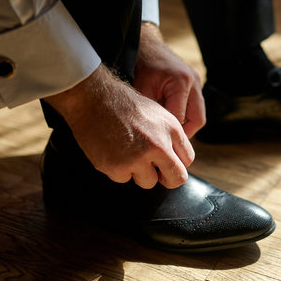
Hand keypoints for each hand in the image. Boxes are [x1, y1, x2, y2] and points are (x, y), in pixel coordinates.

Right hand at [44, 65, 194, 188]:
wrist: (92, 98)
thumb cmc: (123, 104)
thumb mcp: (156, 113)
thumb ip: (169, 136)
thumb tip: (176, 159)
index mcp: (171, 129)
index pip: (187, 159)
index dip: (176, 163)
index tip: (167, 163)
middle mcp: (159, 145)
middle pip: (176, 178)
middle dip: (167, 178)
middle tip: (155, 173)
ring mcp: (138, 158)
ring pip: (149, 182)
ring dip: (139, 173)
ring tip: (126, 152)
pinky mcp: (117, 168)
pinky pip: (124, 179)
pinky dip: (118, 170)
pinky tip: (111, 151)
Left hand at [134, 22, 205, 137]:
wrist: (147, 46)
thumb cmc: (142, 67)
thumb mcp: (143, 90)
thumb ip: (152, 112)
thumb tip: (156, 136)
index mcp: (181, 83)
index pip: (181, 118)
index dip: (171, 133)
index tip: (160, 144)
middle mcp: (194, 82)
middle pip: (198, 120)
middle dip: (185, 134)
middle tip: (169, 142)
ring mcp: (197, 82)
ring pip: (199, 115)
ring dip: (186, 125)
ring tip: (169, 132)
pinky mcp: (196, 84)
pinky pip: (195, 107)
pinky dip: (186, 116)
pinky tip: (171, 120)